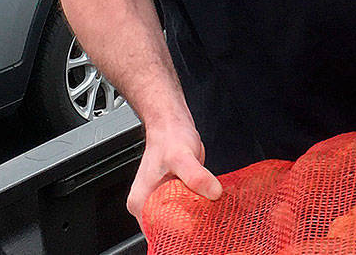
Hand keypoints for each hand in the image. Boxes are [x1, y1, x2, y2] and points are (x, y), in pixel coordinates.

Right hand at [128, 120, 222, 234]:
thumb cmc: (170, 138)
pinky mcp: (172, 197)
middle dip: (189, 228)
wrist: (171, 124)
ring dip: (195, 218)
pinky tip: (208, 203)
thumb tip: (213, 192)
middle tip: (208, 219)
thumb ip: (196, 176)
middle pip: (169, 230)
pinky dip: (196, 209)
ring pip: (178, 222)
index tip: (200, 227)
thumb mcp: (183, 156)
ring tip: (209, 210)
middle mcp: (147, 205)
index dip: (181, 232)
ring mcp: (159, 201)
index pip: (159, 232)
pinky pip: (184, 210)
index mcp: (142, 202)